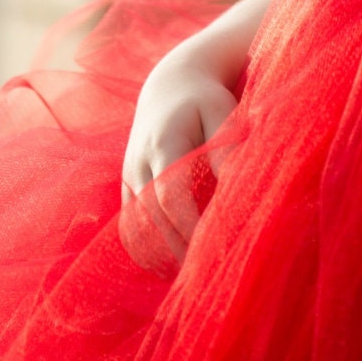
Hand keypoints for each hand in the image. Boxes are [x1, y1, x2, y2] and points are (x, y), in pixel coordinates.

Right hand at [119, 45, 241, 264]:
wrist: (170, 82)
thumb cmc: (205, 99)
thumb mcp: (221, 112)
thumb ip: (225, 148)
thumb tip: (233, 188)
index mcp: (164, 142)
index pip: (170, 195)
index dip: (187, 226)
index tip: (208, 250)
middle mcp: (140, 160)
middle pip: (150, 216)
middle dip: (172, 248)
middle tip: (198, 278)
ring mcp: (129, 172)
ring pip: (135, 222)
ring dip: (155, 251)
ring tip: (180, 278)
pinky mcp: (127, 181)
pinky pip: (129, 220)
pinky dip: (143, 244)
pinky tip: (163, 264)